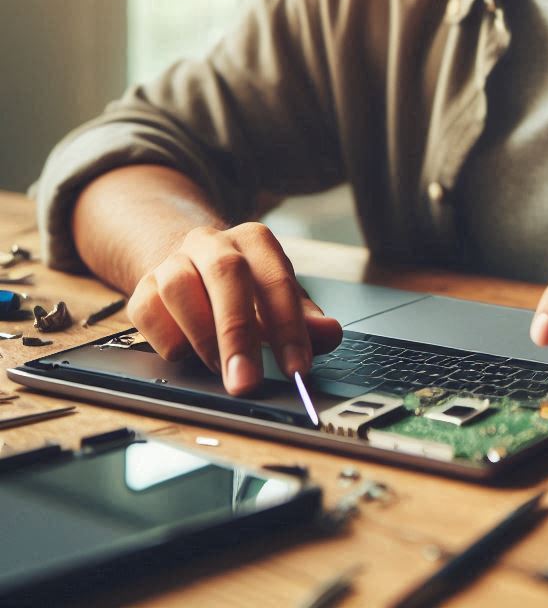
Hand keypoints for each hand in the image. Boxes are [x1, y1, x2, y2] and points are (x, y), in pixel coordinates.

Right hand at [126, 222, 342, 394]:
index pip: (277, 280)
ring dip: (201, 335)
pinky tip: (186, 355)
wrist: (192, 266)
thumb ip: (306, 319)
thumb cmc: (246, 288)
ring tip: (219, 369)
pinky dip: (168, 338)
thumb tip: (330, 334)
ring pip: (179, 287)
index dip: (289, 328)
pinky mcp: (142, 287)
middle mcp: (213, 242)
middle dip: (237, 333)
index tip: (297, 370)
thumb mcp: (282, 299)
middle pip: (225, 275)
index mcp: (255, 241)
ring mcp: (173, 262)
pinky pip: (146, 310)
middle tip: (246, 382)